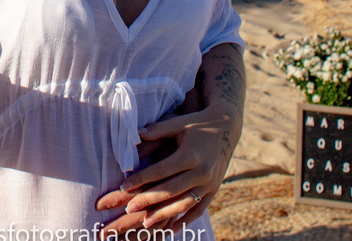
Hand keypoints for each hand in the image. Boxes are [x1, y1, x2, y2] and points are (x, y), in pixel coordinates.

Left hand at [95, 107, 240, 235]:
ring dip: (164, 214)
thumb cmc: (198, 124)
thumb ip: (157, 130)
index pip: (161, 170)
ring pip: (184, 203)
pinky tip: (172, 228)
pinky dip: (186, 220)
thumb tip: (136, 133)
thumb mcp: (179, 123)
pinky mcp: (214, 189)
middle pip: (171, 190)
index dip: (142, 179)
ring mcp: (210, 183)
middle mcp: (202, 171)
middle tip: (129, 208)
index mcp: (190, 154)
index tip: (124, 186)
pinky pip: (200, 209)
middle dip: (148, 200)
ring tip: (145, 223)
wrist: (227, 128)